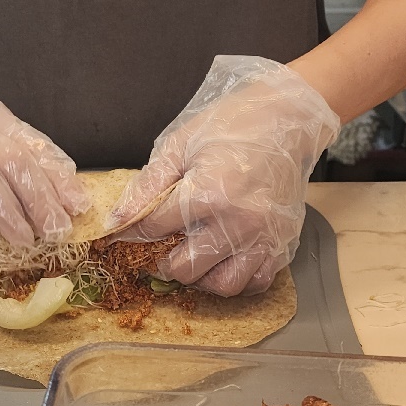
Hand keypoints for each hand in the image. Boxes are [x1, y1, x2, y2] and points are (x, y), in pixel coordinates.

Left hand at [106, 56, 339, 295]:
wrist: (287, 119)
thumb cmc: (232, 126)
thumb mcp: (180, 145)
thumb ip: (148, 185)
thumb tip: (118, 219)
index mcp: (207, 194)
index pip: (154, 229)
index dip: (132, 232)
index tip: (126, 234)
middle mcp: (237, 223)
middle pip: (185, 269)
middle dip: (163, 263)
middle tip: (158, 250)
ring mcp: (264, 237)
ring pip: (224, 286)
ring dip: (202, 279)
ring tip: (193, 260)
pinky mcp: (283, 242)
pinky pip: (258, 282)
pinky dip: (239, 280)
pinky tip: (225, 262)